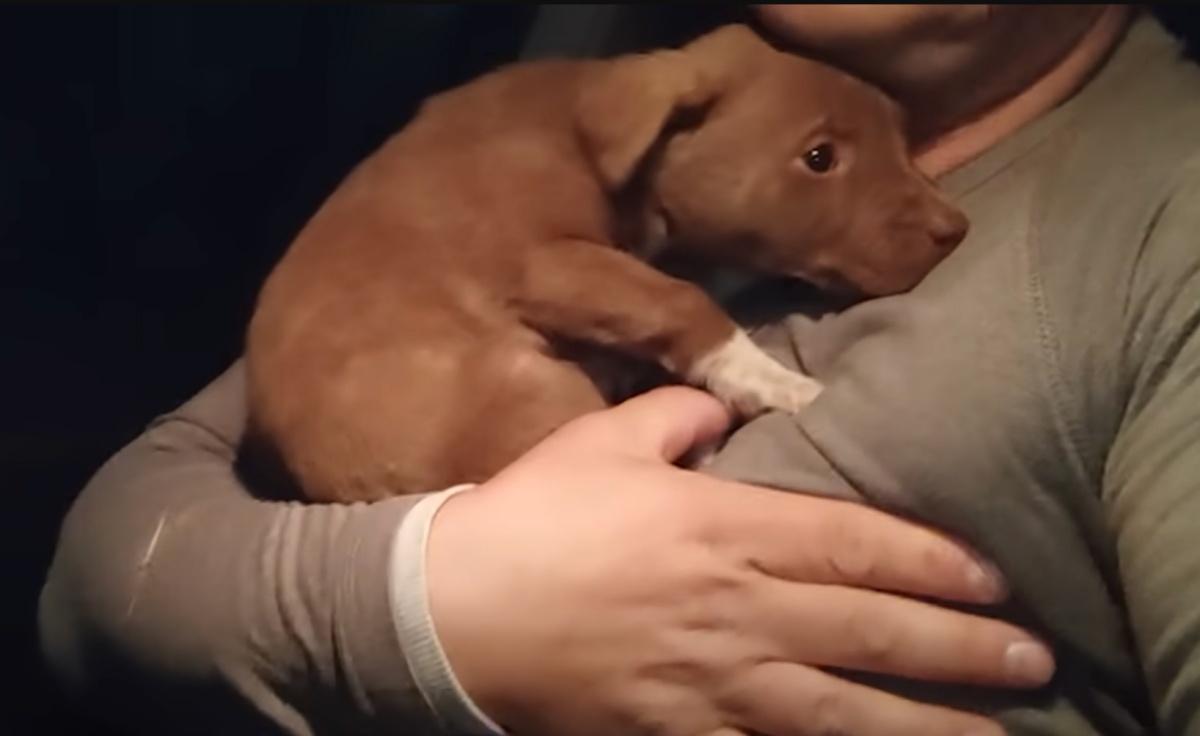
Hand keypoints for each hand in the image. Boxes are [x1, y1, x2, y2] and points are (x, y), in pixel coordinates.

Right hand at [426, 386, 1052, 735]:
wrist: (454, 608)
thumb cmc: (533, 515)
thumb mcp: (603, 438)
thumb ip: (676, 413)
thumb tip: (720, 411)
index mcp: (723, 526)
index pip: (854, 542)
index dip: (933, 559)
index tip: (991, 577)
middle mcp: (736, 607)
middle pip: (869, 628)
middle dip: (961, 645)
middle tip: (1033, 658)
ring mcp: (713, 679)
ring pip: (840, 709)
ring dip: (925, 722)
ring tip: (996, 733)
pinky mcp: (678, 730)